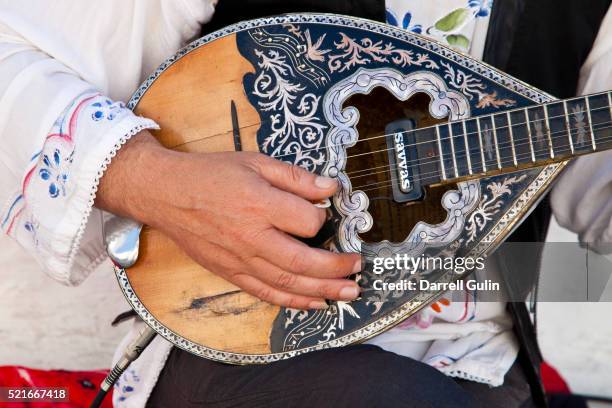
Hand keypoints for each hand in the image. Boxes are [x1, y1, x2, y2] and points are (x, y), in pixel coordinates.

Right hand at [96, 131, 360, 309]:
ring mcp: (240, 260)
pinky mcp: (231, 273)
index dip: (323, 218)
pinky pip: (266, 294)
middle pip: (304, 263)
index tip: (326, 213)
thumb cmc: (210, 175)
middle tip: (358, 267)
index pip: (308, 222)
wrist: (166, 194)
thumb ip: (295, 178)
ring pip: (288, 285)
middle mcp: (252, 238)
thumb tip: (330, 189)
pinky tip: (314, 304)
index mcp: (260, 205)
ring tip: (349, 293)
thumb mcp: (255, 163)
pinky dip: (293, 302)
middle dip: (337, 268)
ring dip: (323, 292)